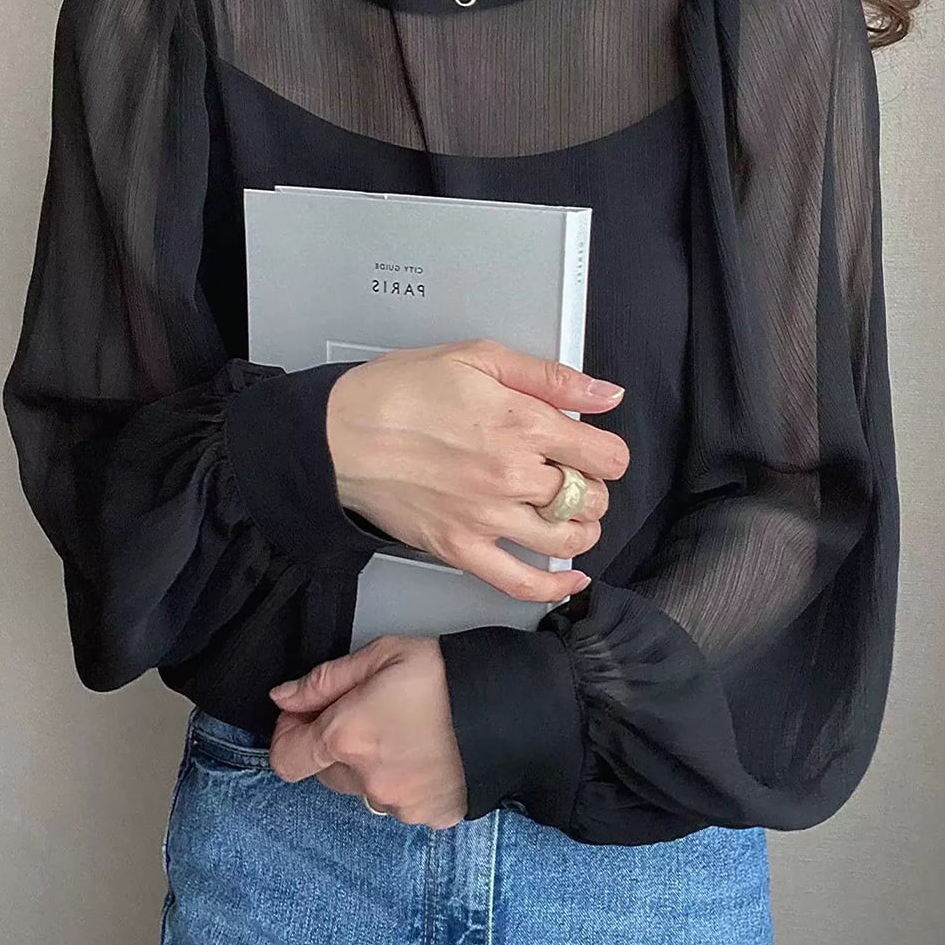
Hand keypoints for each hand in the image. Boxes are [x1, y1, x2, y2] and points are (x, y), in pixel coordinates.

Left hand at [267, 636, 465, 828]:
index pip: (285, 758)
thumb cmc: (449, 675)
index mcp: (347, 736)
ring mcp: (397, 804)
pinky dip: (403, 780)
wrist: (512, 709)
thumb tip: (285, 697)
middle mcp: (366, 779)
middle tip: (368, 711)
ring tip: (406, 729)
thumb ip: (325, 680)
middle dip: (335, 744)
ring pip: (362, 788)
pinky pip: (398, 802)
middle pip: (325, 772)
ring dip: (370, 765)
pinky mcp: (427, 817)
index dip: (288, 734)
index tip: (303, 715)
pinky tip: (426, 752)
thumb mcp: (382, 654)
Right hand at [327, 338, 629, 603]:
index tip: (594, 448)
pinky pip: (521, 582)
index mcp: (523, 424)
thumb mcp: (477, 357)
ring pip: (566, 540)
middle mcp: (513, 476)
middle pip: (590, 498)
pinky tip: (568, 578)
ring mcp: (488, 518)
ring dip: (581, 531)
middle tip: (572, 476)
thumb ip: (549, 377)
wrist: (337, 435)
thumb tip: (605, 393)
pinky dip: (553, 587)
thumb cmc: (398, 391)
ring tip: (570, 517)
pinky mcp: (461, 549)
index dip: (606, 451)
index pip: (604, 454)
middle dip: (591, 487)